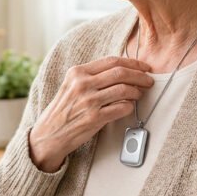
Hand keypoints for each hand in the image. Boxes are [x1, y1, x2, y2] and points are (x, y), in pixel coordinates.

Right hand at [29, 56, 152, 171]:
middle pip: (121, 73)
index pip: (112, 61)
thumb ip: (91, 77)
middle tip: (148, 80)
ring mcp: (89, 101)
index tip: (143, 67)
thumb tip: (121, 71)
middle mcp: (82, 84)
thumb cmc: (63, 110)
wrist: (48, 134)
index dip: (133, 63)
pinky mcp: (94, 118)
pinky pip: (122, 108)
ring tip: (139, 94)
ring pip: (124, 90)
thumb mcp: (71, 86)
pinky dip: (130, 107)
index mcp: (77, 72)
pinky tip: (129, 107)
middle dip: (140, 76)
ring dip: (137, 92)